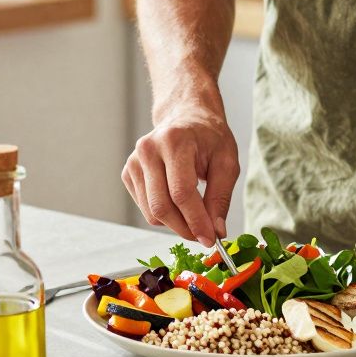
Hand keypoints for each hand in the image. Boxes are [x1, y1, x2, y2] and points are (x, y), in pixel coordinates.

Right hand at [122, 103, 238, 246]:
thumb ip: (221, 198)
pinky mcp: (129, 173)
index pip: (181, 192)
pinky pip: (146, 208)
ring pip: (152, 212)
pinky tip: (178, 201)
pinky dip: (164, 215)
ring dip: (176, 224)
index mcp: (174, 141)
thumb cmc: (209, 138)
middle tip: (204, 235)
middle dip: (185, 228)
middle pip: (162, 206)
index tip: (210, 239)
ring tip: (195, 215)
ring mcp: (134, 161)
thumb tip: (215, 232)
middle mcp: (148, 150)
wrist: (187, 117)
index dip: (196, 221)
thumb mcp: (227, 163)